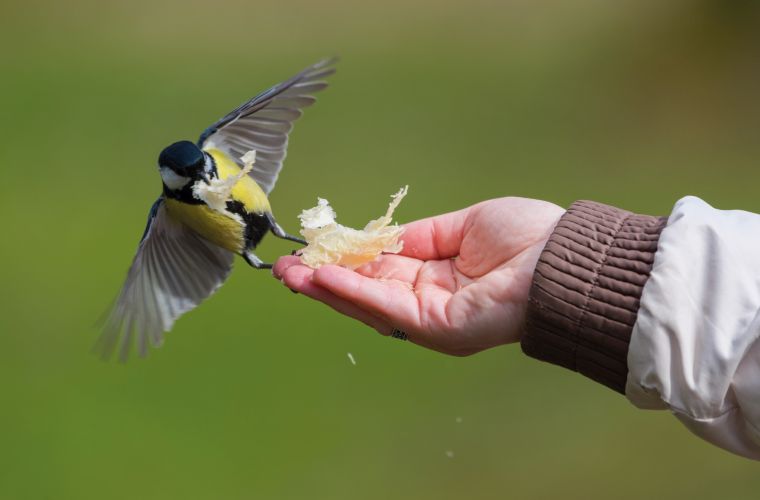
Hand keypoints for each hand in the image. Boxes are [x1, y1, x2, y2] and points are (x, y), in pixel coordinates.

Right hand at [273, 197, 563, 355]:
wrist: (560, 257)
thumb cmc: (524, 236)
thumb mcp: (460, 226)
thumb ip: (418, 236)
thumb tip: (381, 238)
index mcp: (435, 275)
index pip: (380, 270)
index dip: (346, 260)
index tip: (314, 250)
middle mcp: (428, 300)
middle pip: (366, 291)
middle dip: (324, 279)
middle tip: (284, 269)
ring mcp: (429, 318)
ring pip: (367, 303)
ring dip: (327, 289)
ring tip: (290, 275)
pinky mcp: (435, 328)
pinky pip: (385, 307)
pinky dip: (352, 292)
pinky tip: (323, 278)